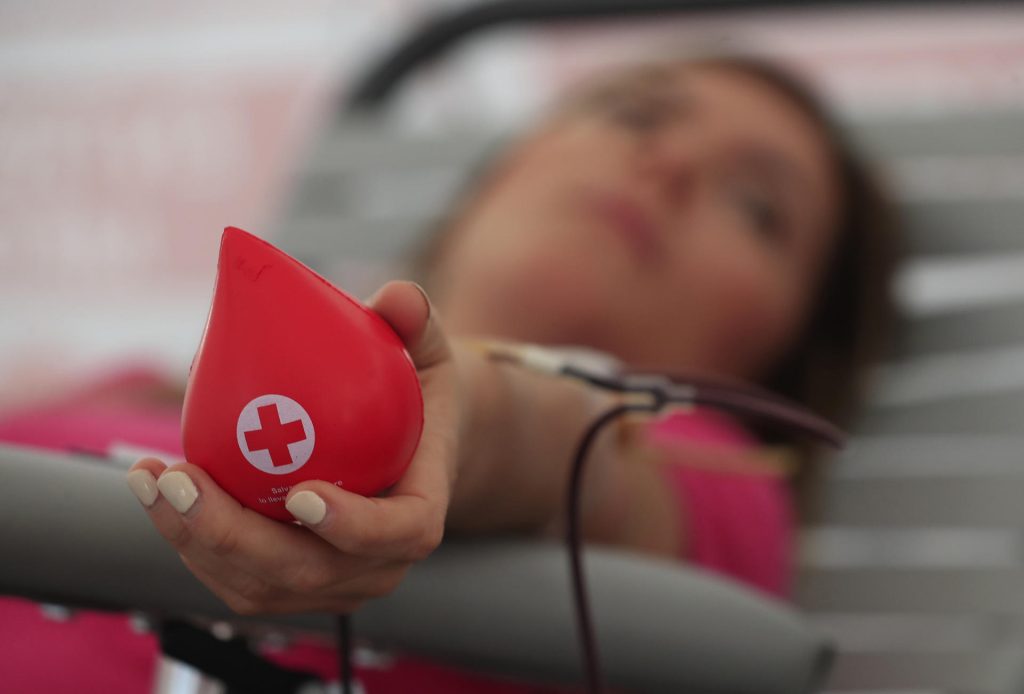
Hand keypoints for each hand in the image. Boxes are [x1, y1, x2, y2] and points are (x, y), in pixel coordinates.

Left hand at [126, 281, 458, 614]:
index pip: (399, 533)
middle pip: (307, 571)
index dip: (353, 525)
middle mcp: (376, 565)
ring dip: (194, 539)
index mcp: (419, 513)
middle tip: (183, 481)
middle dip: (234, 537)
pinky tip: (155, 489)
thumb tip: (398, 296)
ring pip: (257, 584)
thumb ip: (414, 324)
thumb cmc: (413, 398)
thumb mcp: (424, 355)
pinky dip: (187, 539)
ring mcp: (330, 584)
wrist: (403, 445)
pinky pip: (231, 576)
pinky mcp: (286, 584)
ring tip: (152, 481)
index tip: (301, 492)